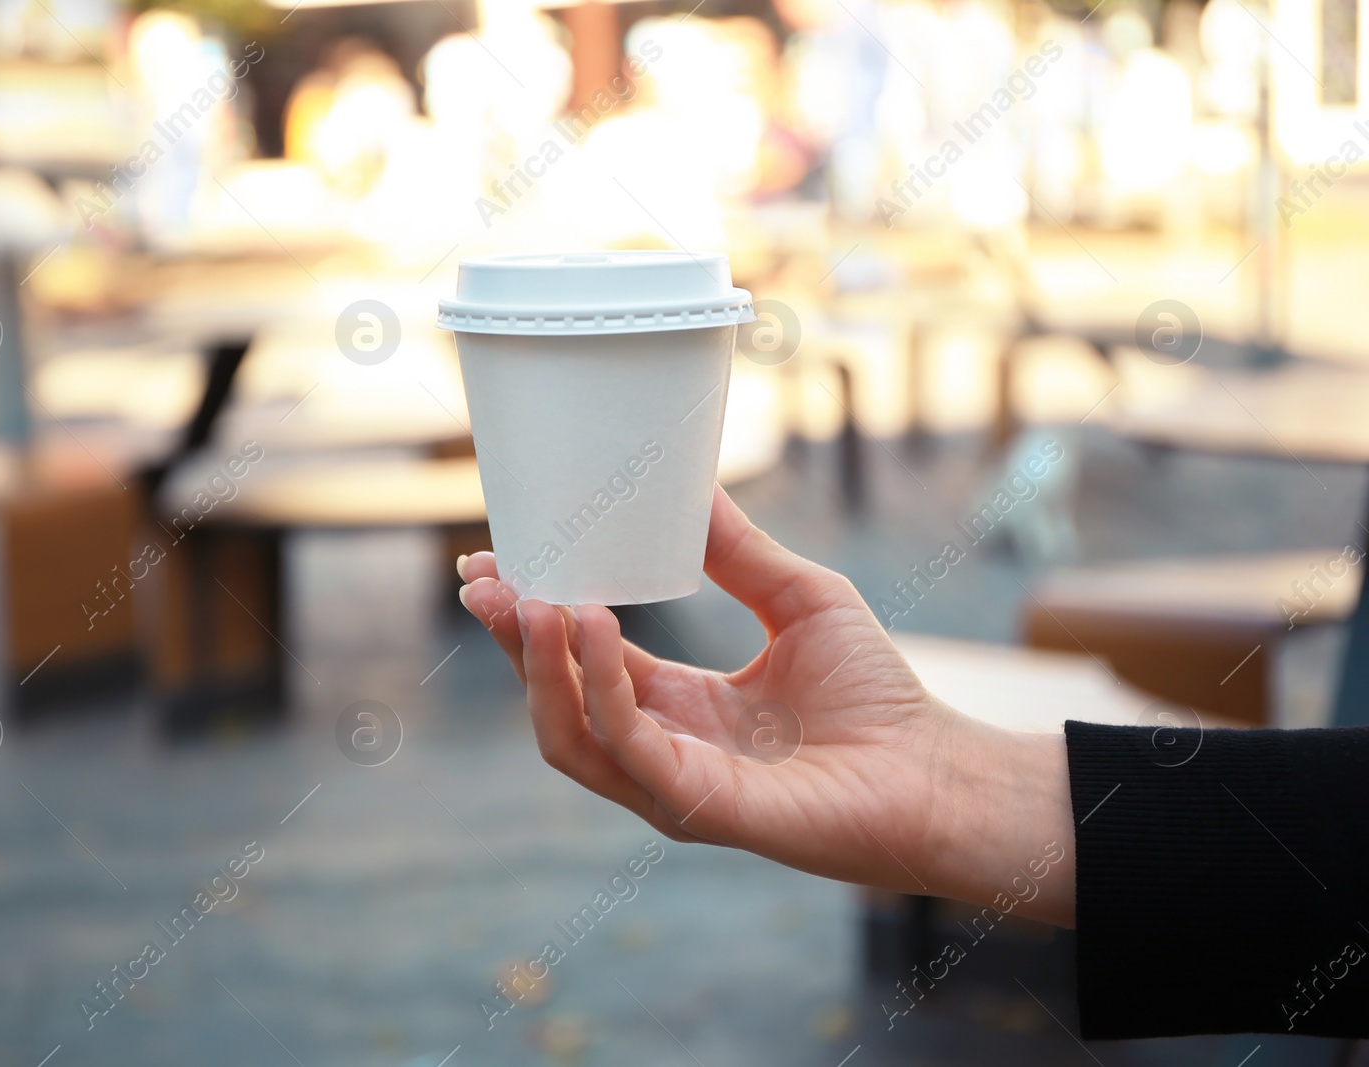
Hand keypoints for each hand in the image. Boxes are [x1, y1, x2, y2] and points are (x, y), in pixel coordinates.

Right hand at [458, 485, 1074, 924]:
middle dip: (513, 640)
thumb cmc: (877, 694)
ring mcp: (670, 783)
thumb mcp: (797, 597)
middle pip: (555, 698)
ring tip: (528, 596)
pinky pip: (626, 743)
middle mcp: (661, 748)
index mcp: (677, 706)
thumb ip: (739, 549)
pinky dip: (599, 685)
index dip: (536, 615)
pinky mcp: (694, 804)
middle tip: (482, 578)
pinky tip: (595, 625)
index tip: (497, 560)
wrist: (935, 770)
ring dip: (539, 667)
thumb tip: (691, 481)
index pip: (580, 661)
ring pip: (569, 733)